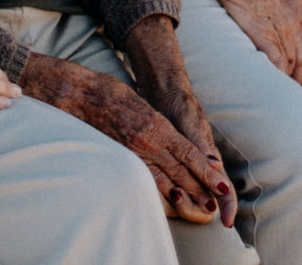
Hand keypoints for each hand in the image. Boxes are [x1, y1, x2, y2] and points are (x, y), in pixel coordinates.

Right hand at [19, 48, 232, 225]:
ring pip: (162, 180)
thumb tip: (172, 141)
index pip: (188, 153)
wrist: (81, 94)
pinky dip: (156, 194)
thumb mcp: (143, 105)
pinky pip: (141, 181)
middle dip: (199, 188)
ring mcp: (132, 153)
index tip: (219, 182)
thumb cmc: (112, 94)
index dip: (205, 170)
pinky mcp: (119, 159)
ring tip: (198, 208)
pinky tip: (166, 202)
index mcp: (157, 126)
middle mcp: (147, 142)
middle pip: (179, 170)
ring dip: (182, 195)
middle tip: (214, 203)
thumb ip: (158, 125)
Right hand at [200, 0, 301, 82]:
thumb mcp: (273, 7)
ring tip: (281, 93)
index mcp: (295, 22)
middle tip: (292, 92)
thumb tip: (272, 37)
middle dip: (299, 79)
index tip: (298, 80)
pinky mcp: (267, 37)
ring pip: (292, 66)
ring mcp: (281, 34)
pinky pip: (277, 63)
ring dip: (288, 81)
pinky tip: (272, 84)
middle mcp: (293, 30)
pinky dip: (278, 76)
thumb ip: (278, 23)